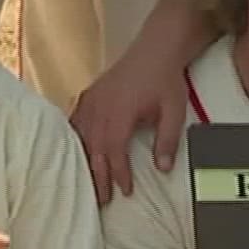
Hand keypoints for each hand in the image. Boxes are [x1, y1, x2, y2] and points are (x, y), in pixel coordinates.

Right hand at [70, 45, 189, 203]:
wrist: (155, 49)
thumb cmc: (165, 80)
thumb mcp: (174, 111)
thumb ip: (168, 140)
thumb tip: (163, 169)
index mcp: (120, 112)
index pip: (114, 151)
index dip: (118, 173)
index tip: (124, 191)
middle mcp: (100, 107)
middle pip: (93, 149)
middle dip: (97, 176)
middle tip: (100, 200)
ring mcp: (91, 100)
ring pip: (81, 137)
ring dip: (84, 161)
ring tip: (85, 182)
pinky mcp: (89, 95)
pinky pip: (75, 122)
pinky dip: (74, 140)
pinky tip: (73, 153)